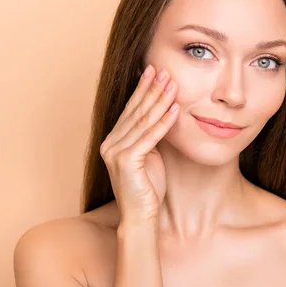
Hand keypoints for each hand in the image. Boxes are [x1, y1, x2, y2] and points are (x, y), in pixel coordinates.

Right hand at [99, 65, 178, 221]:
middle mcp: (110, 144)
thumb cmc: (147, 189)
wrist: (140, 216)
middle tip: (164, 70)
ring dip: (160, 101)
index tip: (153, 71)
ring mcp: (116, 152)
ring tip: (172, 84)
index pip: (130, 110)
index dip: (142, 90)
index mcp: (113, 141)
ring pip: (143, 121)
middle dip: (151, 89)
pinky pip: (150, 137)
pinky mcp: (126, 161)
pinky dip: (164, 122)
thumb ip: (149, 137)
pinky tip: (175, 109)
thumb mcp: (149, 156)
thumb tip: (161, 114)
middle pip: (135, 111)